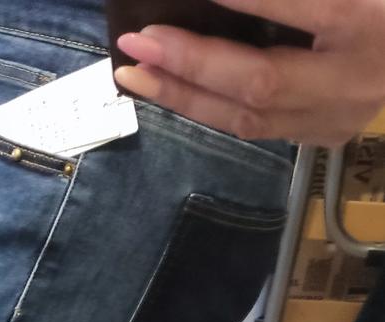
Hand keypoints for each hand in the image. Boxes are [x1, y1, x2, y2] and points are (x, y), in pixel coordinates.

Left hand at [114, 0, 384, 145]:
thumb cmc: (379, 9)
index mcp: (366, 24)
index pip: (301, 10)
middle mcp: (349, 81)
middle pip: (261, 84)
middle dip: (191, 64)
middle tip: (136, 41)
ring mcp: (337, 116)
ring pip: (249, 119)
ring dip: (186, 97)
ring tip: (137, 74)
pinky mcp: (327, 133)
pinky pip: (258, 127)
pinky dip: (211, 107)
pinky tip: (174, 90)